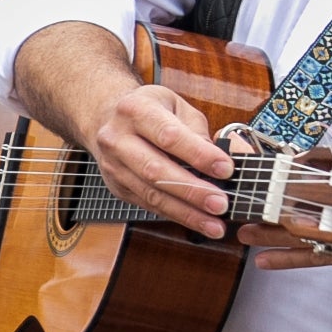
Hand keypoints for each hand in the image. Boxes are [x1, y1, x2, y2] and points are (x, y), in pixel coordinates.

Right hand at [87, 81, 235, 237]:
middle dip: (192, 190)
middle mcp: (117, 138)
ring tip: (214, 224)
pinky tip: (196, 220)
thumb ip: (198, 132)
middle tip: (221, 203)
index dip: (199, 154)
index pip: (168, 135)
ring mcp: (113, 165)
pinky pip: (147, 204)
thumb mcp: (176, 107)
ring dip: (185, 212)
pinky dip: (174, 214)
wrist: (104, 118)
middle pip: (155, 170)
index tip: (226, 169)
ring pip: (150, 194)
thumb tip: (220, 162)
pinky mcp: (116, 186)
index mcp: (135, 110)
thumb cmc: (150, 111)